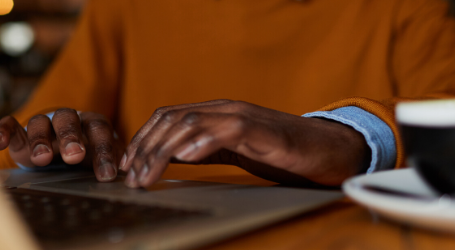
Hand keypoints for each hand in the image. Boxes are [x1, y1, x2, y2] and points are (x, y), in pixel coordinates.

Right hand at [0, 108, 123, 181]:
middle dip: (71, 138)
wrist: (63, 145)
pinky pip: (9, 124)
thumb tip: (128, 178)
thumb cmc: (89, 153)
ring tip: (41, 158)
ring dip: (40, 139)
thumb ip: (111, 164)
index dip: (104, 151)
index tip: (106, 174)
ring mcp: (43, 123)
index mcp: (92, 124)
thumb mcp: (101, 158)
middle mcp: (68, 120)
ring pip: (40, 123)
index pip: (100, 131)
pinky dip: (3, 130)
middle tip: (75, 156)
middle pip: (69, 121)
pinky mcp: (20, 131)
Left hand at [119, 100, 369, 187]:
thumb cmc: (280, 152)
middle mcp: (225, 109)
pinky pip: (228, 130)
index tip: (127, 165)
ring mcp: (244, 116)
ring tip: (150, 174)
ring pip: (192, 122)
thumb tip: (171, 157)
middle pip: (173, 119)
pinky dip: (203, 142)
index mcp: (216, 112)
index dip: (142, 139)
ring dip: (165, 149)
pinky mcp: (263, 131)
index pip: (168, 116)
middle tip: (133, 177)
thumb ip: (204, 148)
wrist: (327, 150)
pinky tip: (186, 158)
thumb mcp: (233, 150)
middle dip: (146, 148)